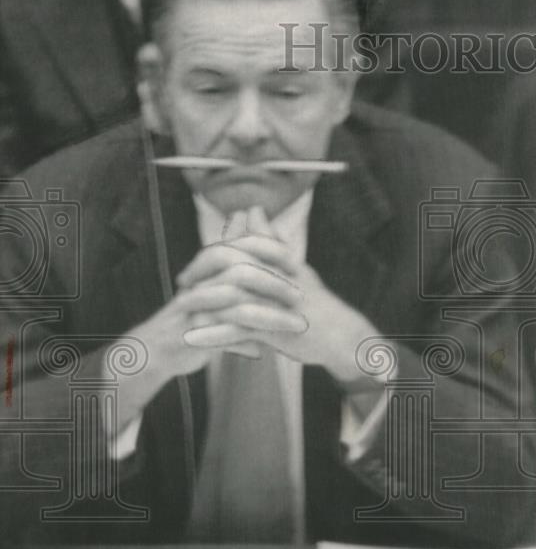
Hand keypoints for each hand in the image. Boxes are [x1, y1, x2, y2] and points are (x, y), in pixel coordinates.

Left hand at [177, 209, 381, 387]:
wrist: (341, 335)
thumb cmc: (314, 302)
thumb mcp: (291, 266)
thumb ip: (269, 239)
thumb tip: (254, 209)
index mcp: (280, 260)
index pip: (239, 246)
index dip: (210, 254)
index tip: (191, 269)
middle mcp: (278, 276)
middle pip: (231, 263)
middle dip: (201, 271)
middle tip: (182, 284)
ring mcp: (277, 303)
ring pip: (232, 295)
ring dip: (202, 302)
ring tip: (180, 310)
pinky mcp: (276, 329)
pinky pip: (239, 329)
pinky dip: (214, 333)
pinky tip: (194, 339)